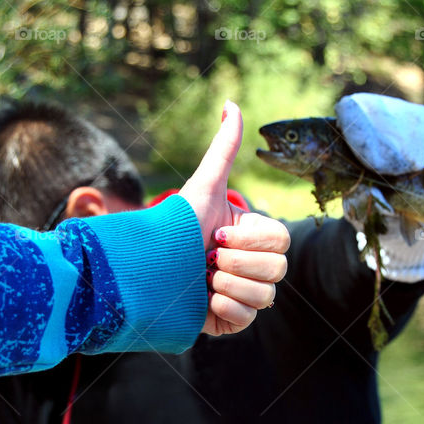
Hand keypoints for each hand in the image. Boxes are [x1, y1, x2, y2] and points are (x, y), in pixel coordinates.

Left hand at [179, 101, 289, 334]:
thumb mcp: (202, 186)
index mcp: (254, 236)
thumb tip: (231, 103)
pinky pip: (247, 320)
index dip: (249, 241)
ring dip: (228, 286)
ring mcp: (243, 294)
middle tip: (205, 259)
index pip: (281, 241)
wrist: (142, 269)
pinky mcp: (229, 320)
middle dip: (237, 264)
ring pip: (265, 298)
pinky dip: (225, 309)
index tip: (215, 236)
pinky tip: (201, 300)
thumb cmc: (174, 226)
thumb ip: (222, 148)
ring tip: (200, 279)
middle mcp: (253, 265)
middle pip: (278, 270)